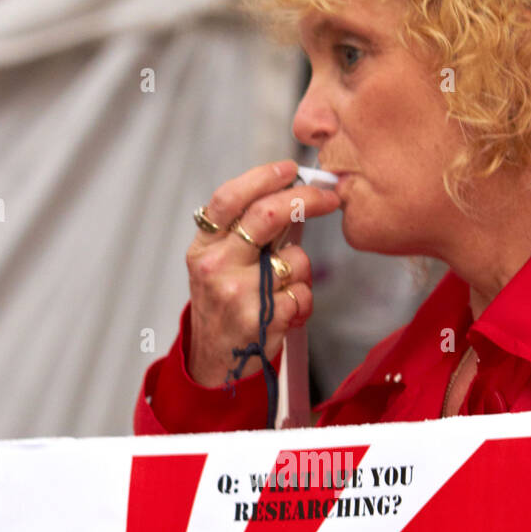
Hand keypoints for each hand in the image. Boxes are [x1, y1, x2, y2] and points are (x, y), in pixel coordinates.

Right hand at [185, 160, 339, 386]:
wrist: (214, 363)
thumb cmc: (222, 308)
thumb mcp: (215, 264)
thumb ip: (241, 232)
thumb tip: (288, 195)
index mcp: (203, 248)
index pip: (230, 198)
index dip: (263, 176)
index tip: (290, 169)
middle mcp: (216, 267)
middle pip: (267, 215)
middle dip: (305, 199)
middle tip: (327, 197)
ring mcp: (239, 294)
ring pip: (295, 259)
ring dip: (303, 271)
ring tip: (284, 289)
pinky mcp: (262, 319)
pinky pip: (304, 294)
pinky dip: (303, 302)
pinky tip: (286, 312)